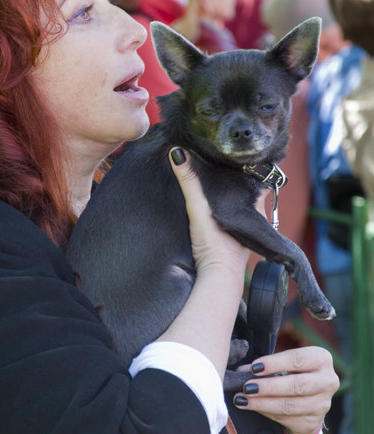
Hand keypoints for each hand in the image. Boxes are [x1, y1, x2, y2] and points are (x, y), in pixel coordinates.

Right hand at [169, 147, 249, 276]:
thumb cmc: (215, 245)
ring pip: (243, 211)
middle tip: (222, 170)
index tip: (235, 158)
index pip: (255, 181)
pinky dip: (229, 218)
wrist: (217, 279)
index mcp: (254, 208)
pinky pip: (236, 226)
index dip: (246, 170)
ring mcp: (247, 235)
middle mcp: (255, 221)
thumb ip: (190, 183)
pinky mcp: (237, 248)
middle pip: (248, 196)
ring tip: (218, 188)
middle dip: (238, 185)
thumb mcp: (200, 209)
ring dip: (234, 203)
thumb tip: (178, 153)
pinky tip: (216, 216)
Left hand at [233, 346, 338, 433]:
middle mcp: (327, 381)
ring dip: (263, 403)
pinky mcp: (313, 422)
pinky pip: (286, 419)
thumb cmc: (292, 374)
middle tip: (247, 387)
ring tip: (243, 399)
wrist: (308, 402)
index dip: (274, 364)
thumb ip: (266, 365)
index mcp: (322, 359)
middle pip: (296, 385)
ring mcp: (322, 404)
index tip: (254, 368)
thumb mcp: (284, 364)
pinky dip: (266, 412)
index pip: (297, 359)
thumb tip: (241, 371)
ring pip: (290, 405)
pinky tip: (252, 407)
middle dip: (268, 387)